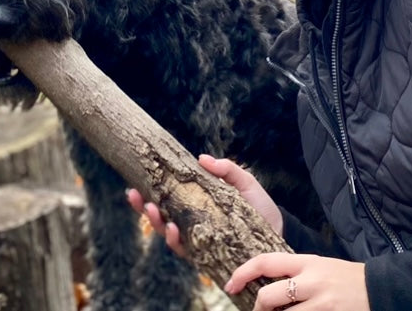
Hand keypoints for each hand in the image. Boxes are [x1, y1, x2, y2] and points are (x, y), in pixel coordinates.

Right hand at [126, 154, 283, 256]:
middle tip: (134, 194)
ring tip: (152, 209)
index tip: (134, 181)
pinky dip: (175, 240)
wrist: (278, 232)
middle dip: (143, 207)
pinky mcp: (205, 255)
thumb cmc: (259, 207)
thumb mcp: (245, 182)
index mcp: (196, 204)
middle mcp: (192, 223)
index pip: (167, 197)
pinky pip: (184, 250)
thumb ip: (226, 170)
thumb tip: (201, 157)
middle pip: (160, 216)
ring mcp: (197, 239)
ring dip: (156, 222)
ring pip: (167, 233)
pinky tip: (172, 228)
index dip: (148, 191)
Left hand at [225, 252, 368, 310]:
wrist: (380, 289)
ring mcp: (321, 303)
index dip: (242, 272)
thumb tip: (264, 285)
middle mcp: (311, 281)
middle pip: (268, 296)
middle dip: (258, 309)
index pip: (265, 262)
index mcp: (307, 262)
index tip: (230, 285)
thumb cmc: (347, 279)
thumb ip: (295, 273)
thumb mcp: (320, 266)